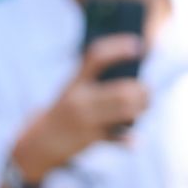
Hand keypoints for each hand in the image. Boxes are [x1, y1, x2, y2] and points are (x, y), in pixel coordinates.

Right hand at [8, 35, 151, 179]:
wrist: (38, 143)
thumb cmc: (63, 112)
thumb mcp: (72, 92)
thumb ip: (96, 84)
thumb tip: (132, 81)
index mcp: (75, 82)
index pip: (96, 57)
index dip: (118, 47)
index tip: (138, 44)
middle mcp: (80, 99)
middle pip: (121, 90)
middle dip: (142, 91)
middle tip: (148, 91)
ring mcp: (85, 120)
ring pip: (124, 111)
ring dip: (141, 108)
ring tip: (146, 106)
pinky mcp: (89, 139)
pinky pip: (115, 137)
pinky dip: (128, 139)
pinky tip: (136, 140)